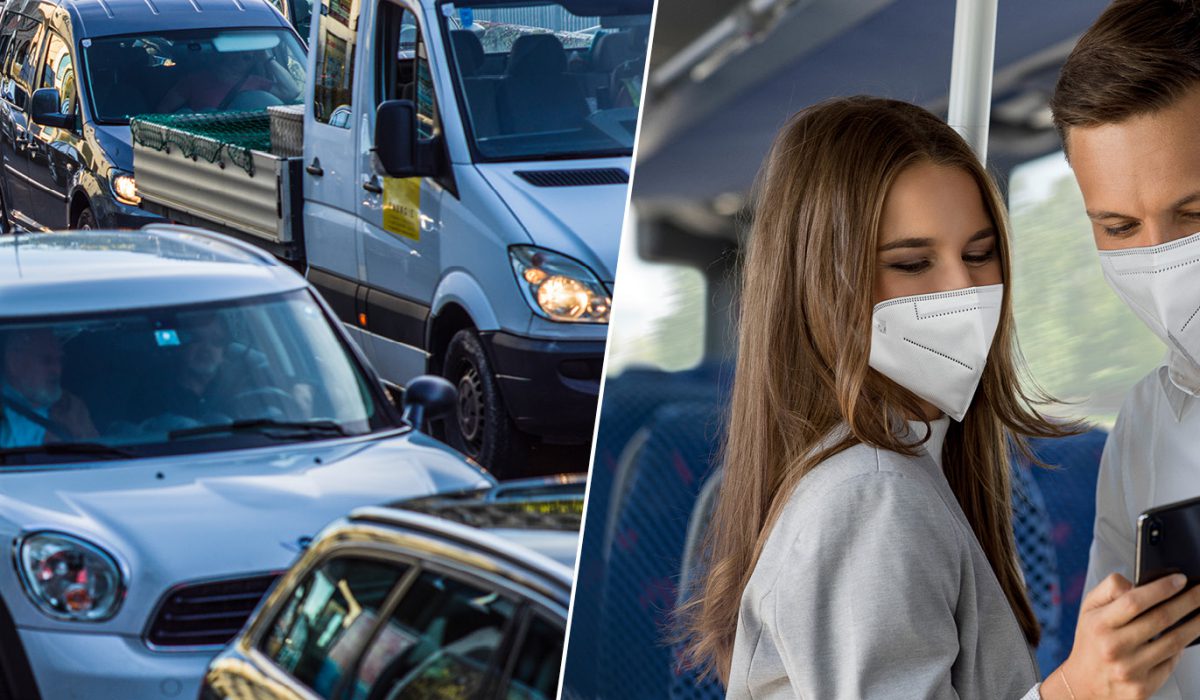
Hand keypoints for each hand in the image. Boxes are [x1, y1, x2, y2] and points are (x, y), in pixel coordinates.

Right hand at [1043, 573, 1199, 699]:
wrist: (1084, 685)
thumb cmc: (1091, 643)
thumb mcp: (1089, 610)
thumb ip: (1110, 589)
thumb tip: (1139, 584)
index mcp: (1099, 624)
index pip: (1134, 601)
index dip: (1161, 588)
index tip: (1179, 579)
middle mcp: (1113, 648)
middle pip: (1160, 619)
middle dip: (1188, 602)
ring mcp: (1129, 670)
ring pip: (1173, 642)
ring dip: (1195, 625)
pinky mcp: (1143, 688)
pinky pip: (1171, 663)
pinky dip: (1180, 649)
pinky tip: (1185, 638)